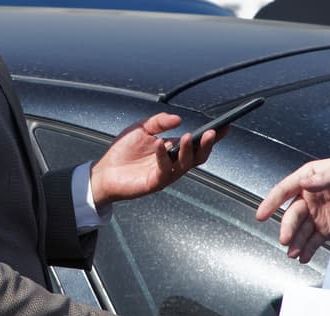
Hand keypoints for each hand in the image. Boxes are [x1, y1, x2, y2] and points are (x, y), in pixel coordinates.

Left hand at [89, 113, 225, 207]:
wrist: (104, 171)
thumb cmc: (123, 151)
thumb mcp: (141, 128)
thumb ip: (159, 122)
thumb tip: (179, 119)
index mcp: (174, 149)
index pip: (198, 143)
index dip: (212, 136)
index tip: (225, 126)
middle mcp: (174, 163)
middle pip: (198, 156)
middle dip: (207, 145)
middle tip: (212, 132)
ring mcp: (166, 174)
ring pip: (186, 165)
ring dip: (188, 150)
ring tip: (186, 136)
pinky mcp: (155, 182)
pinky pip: (165, 170)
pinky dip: (163, 156)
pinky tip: (160, 144)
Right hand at [255, 156, 329, 262]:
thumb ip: (322, 177)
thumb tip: (306, 183)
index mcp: (308, 179)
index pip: (285, 190)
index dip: (271, 202)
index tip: (261, 214)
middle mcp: (310, 198)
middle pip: (293, 215)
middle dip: (288, 228)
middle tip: (285, 239)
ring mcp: (318, 214)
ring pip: (302, 231)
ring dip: (296, 243)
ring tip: (294, 253)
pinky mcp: (328, 227)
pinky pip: (314, 240)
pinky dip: (308, 250)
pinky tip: (304, 257)